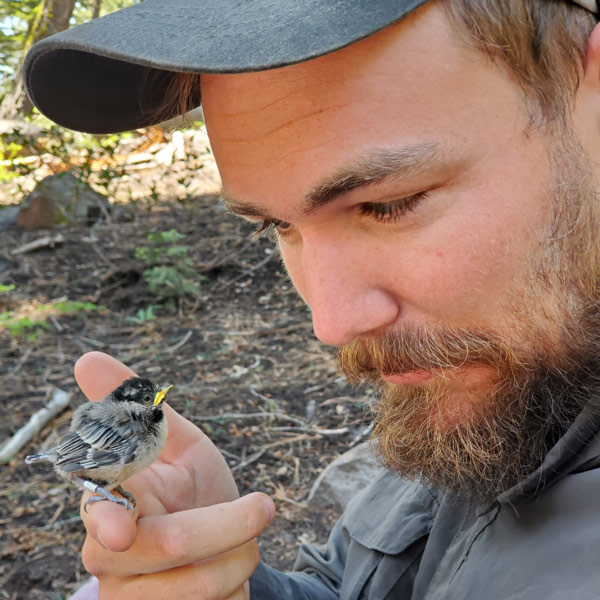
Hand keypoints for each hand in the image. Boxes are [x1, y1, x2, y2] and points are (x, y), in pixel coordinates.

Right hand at [75, 352, 274, 599]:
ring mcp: (129, 598)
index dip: (108, 515)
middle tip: (265, 506)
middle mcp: (108, 554)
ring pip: (197, 585)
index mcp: (112, 501)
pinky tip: (228, 578)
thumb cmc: (195, 491)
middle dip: (230, 523)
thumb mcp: (180, 446)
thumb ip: (143, 409)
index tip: (121, 526)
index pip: (100, 506)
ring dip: (240, 554)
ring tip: (245, 540)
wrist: (223, 549)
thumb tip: (85, 358)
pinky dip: (236, 588)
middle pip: (167, 544)